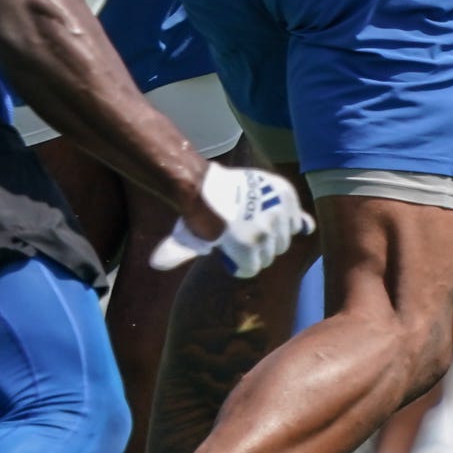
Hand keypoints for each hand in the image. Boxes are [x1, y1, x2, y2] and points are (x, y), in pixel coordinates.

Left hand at [151, 161, 314, 277]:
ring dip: (274, 236)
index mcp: (247, 247)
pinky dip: (292, 220)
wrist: (204, 183)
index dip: (240, 263)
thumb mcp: (188, 239)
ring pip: (285, 238)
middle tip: (243, 237)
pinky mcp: (285, 195)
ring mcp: (278, 211)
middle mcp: (266, 231)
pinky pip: (298, 219)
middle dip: (258, 250)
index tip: (232, 253)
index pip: (253, 269)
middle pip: (271, 254)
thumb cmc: (196, 215)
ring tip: (257, 225)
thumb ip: (177, 254)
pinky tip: (285, 219)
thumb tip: (154, 264)